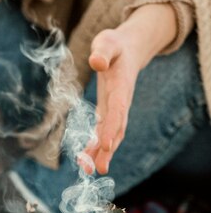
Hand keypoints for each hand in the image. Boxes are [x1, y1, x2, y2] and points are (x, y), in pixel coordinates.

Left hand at [80, 3, 177, 174]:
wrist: (128, 50)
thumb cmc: (115, 45)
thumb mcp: (108, 42)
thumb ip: (103, 52)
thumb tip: (96, 62)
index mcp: (122, 87)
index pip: (118, 110)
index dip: (112, 127)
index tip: (105, 144)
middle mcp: (121, 103)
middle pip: (116, 129)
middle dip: (108, 149)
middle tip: (99, 168)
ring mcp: (115, 110)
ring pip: (109, 135)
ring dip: (100, 154)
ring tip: (89, 171)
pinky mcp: (107, 112)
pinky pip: (102, 132)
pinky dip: (94, 146)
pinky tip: (84, 159)